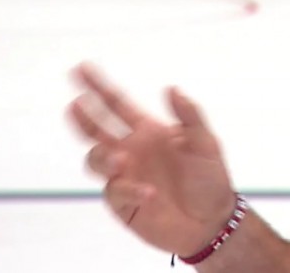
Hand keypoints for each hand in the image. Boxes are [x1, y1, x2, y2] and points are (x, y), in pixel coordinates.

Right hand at [68, 63, 236, 255]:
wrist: (211, 221)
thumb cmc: (209, 178)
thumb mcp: (206, 143)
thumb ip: (190, 116)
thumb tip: (172, 88)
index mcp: (147, 131)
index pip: (117, 104)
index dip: (99, 87)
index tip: (82, 68)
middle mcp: (130, 150)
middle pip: (96, 129)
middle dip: (83, 116)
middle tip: (77, 105)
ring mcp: (123, 176)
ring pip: (96, 159)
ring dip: (103, 157)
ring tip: (121, 160)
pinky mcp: (122, 203)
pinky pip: (115, 191)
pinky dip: (128, 189)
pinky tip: (149, 193)